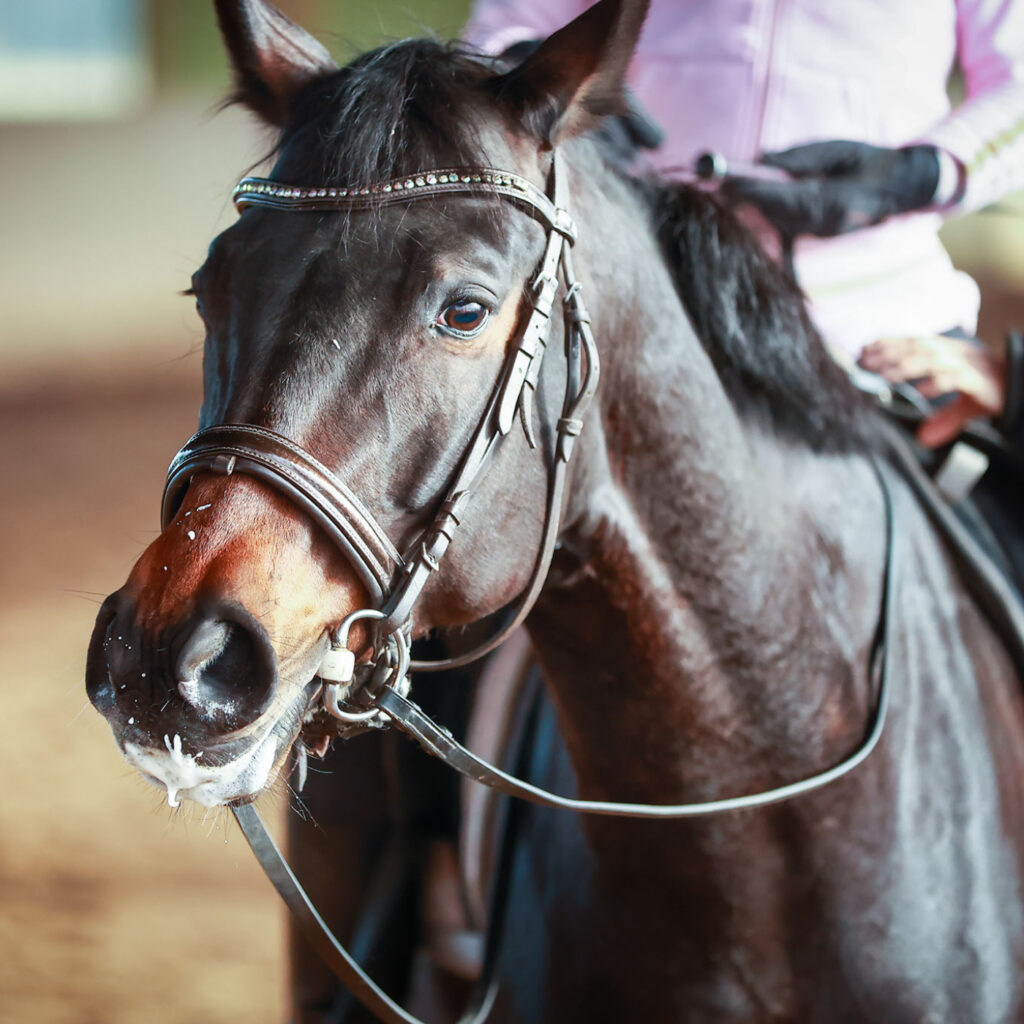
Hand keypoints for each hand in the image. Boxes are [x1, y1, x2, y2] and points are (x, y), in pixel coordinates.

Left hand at [721, 141, 939, 237]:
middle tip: (717, 184)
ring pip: (778, 222)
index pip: (788, 197)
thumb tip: (761, 159)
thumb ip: (798, 157)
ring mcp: (822, 233)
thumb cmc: (867, 160)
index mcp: (837, 199)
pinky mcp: (817, 237)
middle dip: (747, 199)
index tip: (729, 182)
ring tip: (726, 189)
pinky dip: (766, 215)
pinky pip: (785, 227)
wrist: (900, 187)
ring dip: (753, 207)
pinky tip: (747, 204)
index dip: (756, 191)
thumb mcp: (835, 149)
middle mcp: (827, 223)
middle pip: (777, 214)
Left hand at [858, 335, 1005, 447]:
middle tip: (865, 363)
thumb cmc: (996, 392)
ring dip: (907, 366)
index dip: (889, 343)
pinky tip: (923, 390)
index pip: (915, 341)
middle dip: (890, 353)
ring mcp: (971, 365)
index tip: (864, 349)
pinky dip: (938, 382)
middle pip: (919, 346)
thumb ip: (944, 419)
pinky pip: (956, 377)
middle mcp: (959, 353)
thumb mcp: (966, 406)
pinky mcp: (981, 380)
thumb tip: (924, 438)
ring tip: (885, 376)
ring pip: (934, 358)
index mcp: (952, 351)